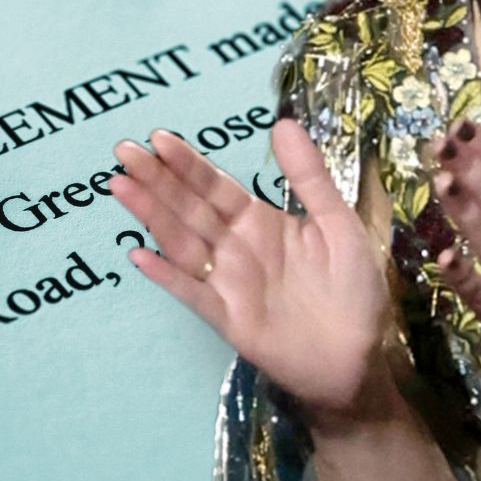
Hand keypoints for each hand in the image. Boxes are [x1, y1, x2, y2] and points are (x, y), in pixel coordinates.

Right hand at [110, 119, 402, 421]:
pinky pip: (192, 293)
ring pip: (182, 242)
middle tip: (124, 151)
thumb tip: (284, 123)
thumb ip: (309, 177)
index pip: (216, 186)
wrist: (360, 358)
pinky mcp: (227, 318)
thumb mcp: (339, 223)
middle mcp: (236, 247)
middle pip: (189, 208)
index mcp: (260, 221)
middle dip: (157, 180)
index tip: (160, 137)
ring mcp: (227, 282)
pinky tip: (140, 254)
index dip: (188, 163)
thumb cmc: (354, 289)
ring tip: (120, 186)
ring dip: (151, 215)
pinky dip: (166, 275)